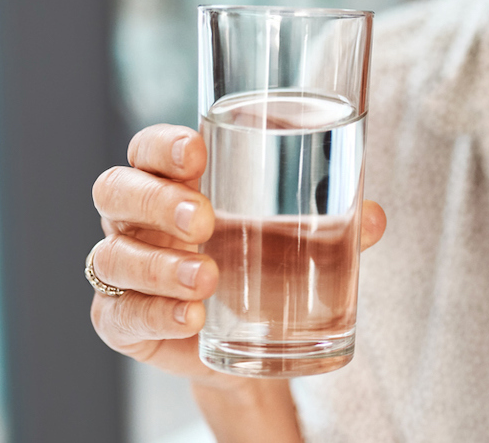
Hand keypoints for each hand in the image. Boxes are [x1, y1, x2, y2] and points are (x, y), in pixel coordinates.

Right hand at [89, 123, 386, 391]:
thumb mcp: (299, 237)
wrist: (250, 342)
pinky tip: (190, 317)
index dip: (161, 145)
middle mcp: (136, 219)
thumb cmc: (265, 262)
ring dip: (160, 266)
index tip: (197, 151)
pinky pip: (120, 314)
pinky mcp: (121, 321)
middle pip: (116, 191)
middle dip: (156, 201)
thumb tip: (375, 217)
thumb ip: (335, 223)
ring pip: (114, 257)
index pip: (147, 148)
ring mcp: (122, 271)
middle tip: (205, 220)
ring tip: (209, 279)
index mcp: (173, 182)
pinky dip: (155, 314)